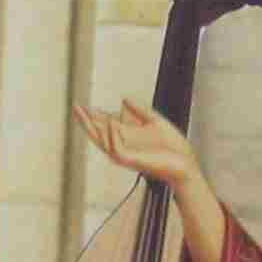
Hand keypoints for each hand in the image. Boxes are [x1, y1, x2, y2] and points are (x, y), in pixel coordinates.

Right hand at [77, 99, 198, 191]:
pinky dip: (112, 136)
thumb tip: (123, 98)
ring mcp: (126, 154)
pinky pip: (117, 149)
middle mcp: (123, 146)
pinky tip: (111, 123)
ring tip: (87, 113)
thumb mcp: (155, 121)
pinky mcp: (132, 160)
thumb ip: (139, 110)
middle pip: (97, 134)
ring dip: (95, 128)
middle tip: (76, 108)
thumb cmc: (172, 147)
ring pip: (103, 142)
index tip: (82, 106)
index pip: (104, 125)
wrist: (185, 162)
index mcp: (127, 137)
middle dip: (86, 122)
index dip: (93, 116)